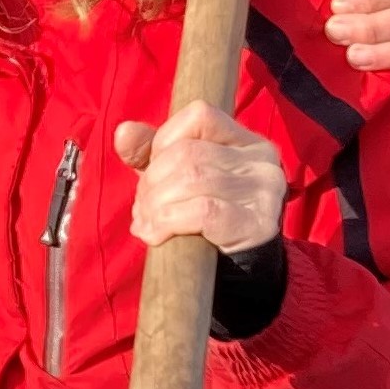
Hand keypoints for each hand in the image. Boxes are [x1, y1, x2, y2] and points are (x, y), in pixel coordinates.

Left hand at [115, 101, 287, 255]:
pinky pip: (202, 210)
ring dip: (155, 205)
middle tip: (141, 210)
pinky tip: (156, 236)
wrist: (242, 273)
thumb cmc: (207, 219)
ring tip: (146, 224)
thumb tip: (123, 131)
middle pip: (188, 153)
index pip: (199, 115)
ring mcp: (266, 190)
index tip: (150, 173)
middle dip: (152, 183)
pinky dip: (168, 221)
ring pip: (191, 179)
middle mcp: (263, 159)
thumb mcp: (177, 179)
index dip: (163, 142)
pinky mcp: (259, 223)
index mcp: (246, 140)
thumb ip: (151, 153)